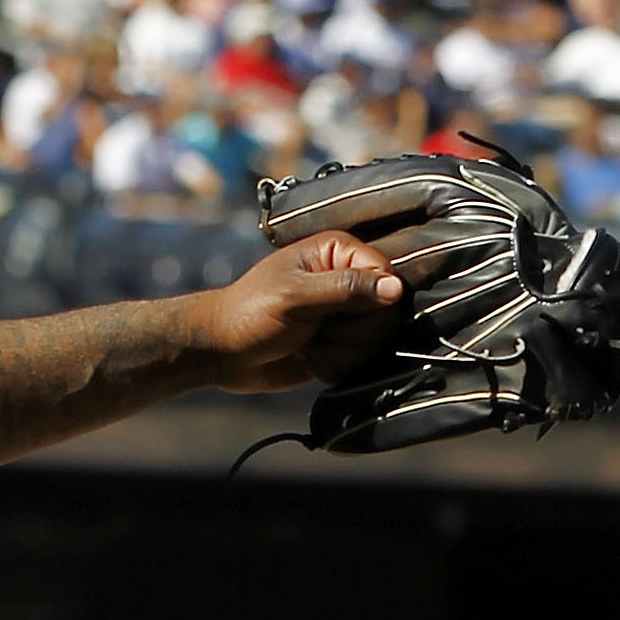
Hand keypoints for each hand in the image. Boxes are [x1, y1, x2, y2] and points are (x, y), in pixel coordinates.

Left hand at [184, 231, 402, 392]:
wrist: (223, 352)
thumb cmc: (249, 313)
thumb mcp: (295, 297)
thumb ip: (346, 290)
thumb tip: (396, 289)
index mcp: (339, 252)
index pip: (390, 279)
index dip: (370, 305)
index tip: (335, 313)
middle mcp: (350, 280)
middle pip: (389, 316)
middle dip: (351, 334)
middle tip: (316, 329)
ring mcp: (347, 315)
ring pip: (377, 344)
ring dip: (340, 353)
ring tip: (308, 343)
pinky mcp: (342, 345)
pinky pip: (362, 364)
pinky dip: (335, 367)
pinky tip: (308, 358)